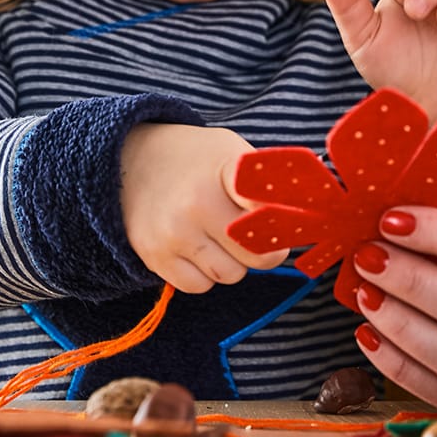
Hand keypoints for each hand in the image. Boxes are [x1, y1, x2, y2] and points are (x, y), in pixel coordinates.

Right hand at [120, 122, 288, 295]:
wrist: (128, 159)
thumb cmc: (195, 159)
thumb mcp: (232, 151)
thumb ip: (267, 182)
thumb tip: (308, 217)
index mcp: (226, 171)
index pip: (271, 209)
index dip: (285, 222)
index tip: (288, 221)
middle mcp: (198, 204)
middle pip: (257, 256)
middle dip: (262, 249)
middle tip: (253, 234)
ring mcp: (173, 233)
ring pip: (229, 275)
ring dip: (231, 263)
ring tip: (216, 236)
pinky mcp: (154, 255)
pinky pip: (199, 286)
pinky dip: (203, 274)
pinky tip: (195, 248)